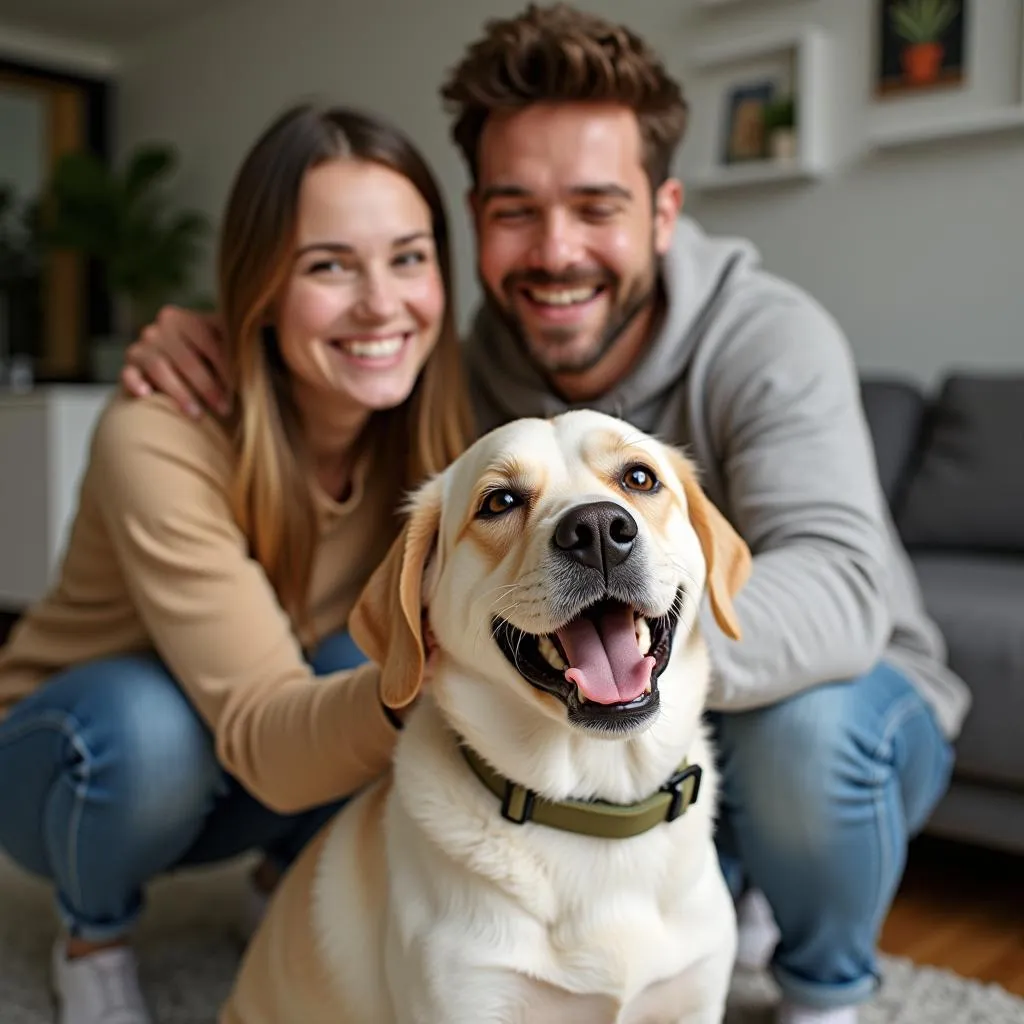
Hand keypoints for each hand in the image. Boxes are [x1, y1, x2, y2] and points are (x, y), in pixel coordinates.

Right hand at [120, 305, 232, 419]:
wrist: (177, 372)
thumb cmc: (208, 361)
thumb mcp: (221, 347)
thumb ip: (236, 345)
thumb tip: (268, 338)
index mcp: (183, 318)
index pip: (207, 340)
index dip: (226, 365)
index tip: (242, 387)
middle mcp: (158, 329)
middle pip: (185, 358)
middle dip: (208, 386)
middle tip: (225, 409)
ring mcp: (141, 347)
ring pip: (159, 367)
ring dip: (180, 392)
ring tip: (197, 415)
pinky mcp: (129, 366)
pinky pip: (127, 374)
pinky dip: (135, 383)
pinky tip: (148, 395)